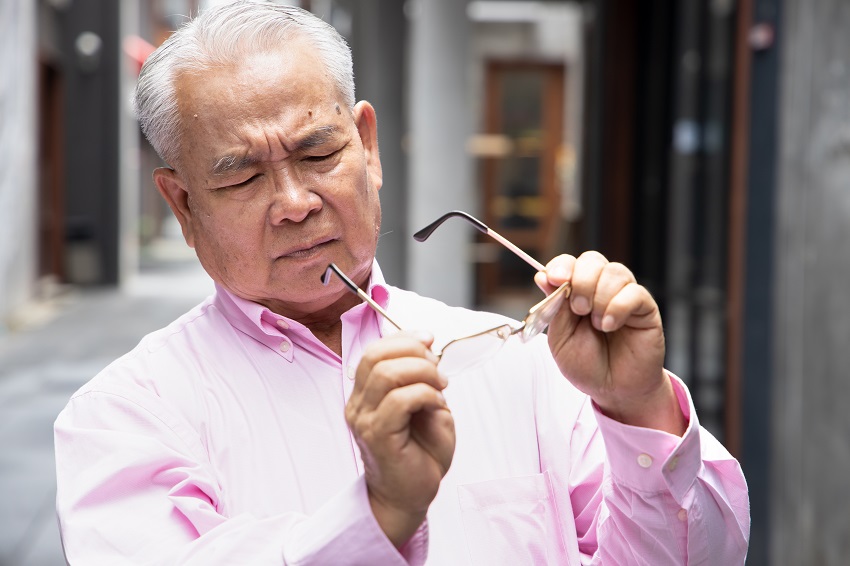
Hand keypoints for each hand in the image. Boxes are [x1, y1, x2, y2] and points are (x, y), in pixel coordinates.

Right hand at [346, 332, 455, 547]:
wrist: (410, 496)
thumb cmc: (419, 453)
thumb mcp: (424, 405)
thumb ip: (420, 377)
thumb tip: (427, 347)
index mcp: (364, 394)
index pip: (373, 351)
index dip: (403, 338)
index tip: (429, 340)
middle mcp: (357, 404)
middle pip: (375, 356)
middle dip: (414, 352)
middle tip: (438, 369)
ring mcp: (364, 420)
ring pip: (386, 374)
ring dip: (422, 372)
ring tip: (440, 387)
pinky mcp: (377, 436)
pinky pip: (399, 400)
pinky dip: (425, 394)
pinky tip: (437, 404)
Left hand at [534, 252, 685, 434]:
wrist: (613, 390)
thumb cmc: (587, 365)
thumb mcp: (560, 338)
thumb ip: (555, 308)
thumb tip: (542, 276)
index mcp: (576, 293)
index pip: (570, 263)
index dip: (561, 265)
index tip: (554, 278)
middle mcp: (600, 289)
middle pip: (593, 260)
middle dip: (582, 281)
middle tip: (579, 309)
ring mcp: (624, 296)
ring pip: (615, 271)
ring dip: (600, 297)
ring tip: (597, 325)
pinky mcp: (645, 308)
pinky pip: (634, 292)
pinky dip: (618, 307)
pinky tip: (610, 326)